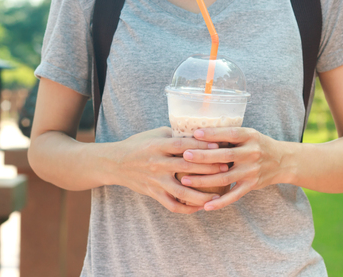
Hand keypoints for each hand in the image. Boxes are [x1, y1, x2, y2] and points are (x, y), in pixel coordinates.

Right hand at [111, 127, 229, 213]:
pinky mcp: (153, 193)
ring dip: (202, 195)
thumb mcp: (154, 134)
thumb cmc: (138, 145)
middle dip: (209, 168)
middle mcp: (157, 164)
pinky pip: (172, 205)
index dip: (201, 145)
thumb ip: (175, 135)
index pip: (183, 145)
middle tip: (226, 168)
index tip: (219, 145)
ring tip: (218, 195)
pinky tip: (201, 207)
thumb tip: (200, 133)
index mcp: (157, 146)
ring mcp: (155, 181)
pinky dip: (187, 209)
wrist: (116, 163)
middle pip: (187, 167)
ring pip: (183, 192)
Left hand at [179, 127, 287, 210]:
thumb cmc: (256, 144)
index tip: (195, 134)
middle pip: (225, 156)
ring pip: (225, 177)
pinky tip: (205, 206)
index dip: (213, 134)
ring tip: (185, 180)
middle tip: (184, 156)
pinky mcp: (251, 185)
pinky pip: (234, 195)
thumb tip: (196, 131)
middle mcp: (252, 153)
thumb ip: (227, 134)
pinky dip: (220, 202)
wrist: (283, 161)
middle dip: (203, 156)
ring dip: (203, 180)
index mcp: (249, 136)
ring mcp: (251, 171)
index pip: (230, 134)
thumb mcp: (247, 134)